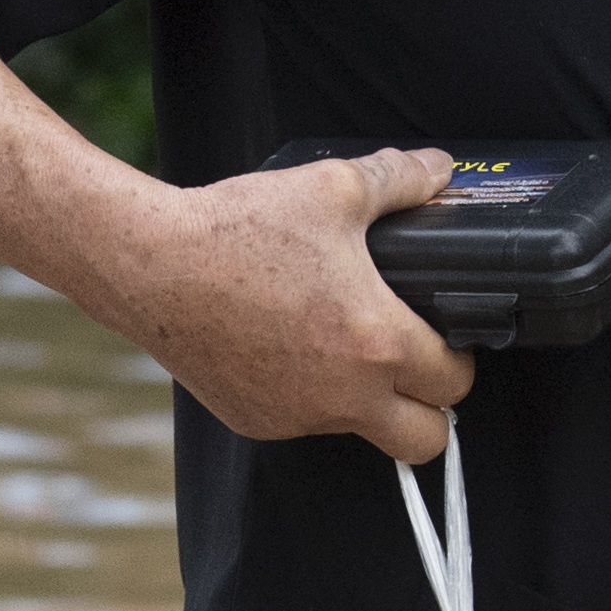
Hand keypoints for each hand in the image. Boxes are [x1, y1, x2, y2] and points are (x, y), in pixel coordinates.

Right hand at [111, 148, 474, 464]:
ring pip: (363, 429)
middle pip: (428, 441)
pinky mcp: (256, 421)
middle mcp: (343, 395)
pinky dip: (310, 395)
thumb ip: (399, 179)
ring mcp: (298, 417)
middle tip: (414, 366)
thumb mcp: (333, 188)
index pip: (456, 382)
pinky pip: (306, 421)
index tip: (443, 335)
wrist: (151, 266)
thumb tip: (437, 170)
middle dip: (434, 409)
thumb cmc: (238, 230)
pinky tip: (287, 343)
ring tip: (338, 340)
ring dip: (368, 399)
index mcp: (377, 343)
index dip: (459, 357)